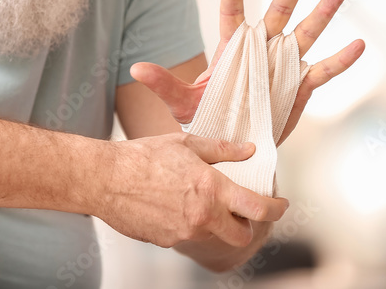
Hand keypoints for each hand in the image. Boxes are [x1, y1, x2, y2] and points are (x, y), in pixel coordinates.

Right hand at [95, 132, 288, 247]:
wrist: (105, 178)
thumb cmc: (143, 156)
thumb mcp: (186, 143)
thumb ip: (222, 150)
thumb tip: (249, 150)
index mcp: (212, 187)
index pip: (259, 208)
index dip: (276, 209)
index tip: (280, 205)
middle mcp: (203, 215)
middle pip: (242, 235)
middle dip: (247, 225)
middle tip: (241, 210)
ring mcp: (185, 233)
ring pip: (214, 236)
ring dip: (215, 223)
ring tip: (197, 199)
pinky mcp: (168, 242)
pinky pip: (189, 237)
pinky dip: (190, 225)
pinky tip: (174, 205)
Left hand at [130, 0, 364, 144]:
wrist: (233, 145)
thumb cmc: (207, 120)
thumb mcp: (183, 103)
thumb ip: (164, 85)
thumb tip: (136, 67)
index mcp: (232, 48)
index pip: (232, 11)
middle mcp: (261, 49)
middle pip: (279, 11)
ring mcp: (283, 66)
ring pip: (306, 33)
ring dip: (323, 12)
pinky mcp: (300, 87)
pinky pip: (324, 71)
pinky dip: (341, 60)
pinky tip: (358, 44)